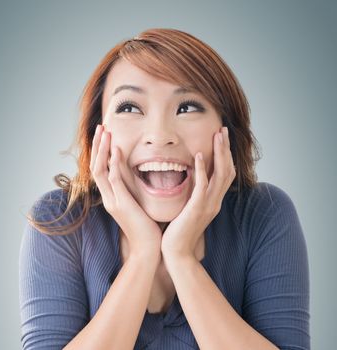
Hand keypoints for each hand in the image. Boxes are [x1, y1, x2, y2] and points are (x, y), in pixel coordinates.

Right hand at [90, 124, 161, 259]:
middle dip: (97, 146)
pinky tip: (116, 150)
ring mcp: (112, 201)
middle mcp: (108, 197)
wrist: (148, 248)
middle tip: (100, 127)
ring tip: (104, 132)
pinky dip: (113, 164)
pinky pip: (114, 181)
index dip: (101, 152)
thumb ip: (133, 191)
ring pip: (100, 171)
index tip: (105, 136)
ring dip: (102, 150)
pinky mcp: (121, 204)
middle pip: (96, 166)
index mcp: (112, 197)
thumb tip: (138, 177)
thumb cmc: (146, 227)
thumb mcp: (137, 205)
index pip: (101, 170)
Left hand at [161, 127, 235, 259]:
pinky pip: (202, 187)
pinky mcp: (197, 209)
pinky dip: (201, 170)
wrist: (177, 252)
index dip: (225, 155)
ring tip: (217, 136)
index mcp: (213, 201)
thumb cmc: (180, 230)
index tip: (221, 138)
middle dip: (226, 149)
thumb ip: (194, 195)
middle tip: (223, 130)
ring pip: (220, 175)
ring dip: (219, 154)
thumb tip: (191, 179)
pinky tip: (198, 155)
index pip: (225, 174)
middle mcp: (215, 201)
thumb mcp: (190, 209)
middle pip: (227, 170)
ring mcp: (208, 205)